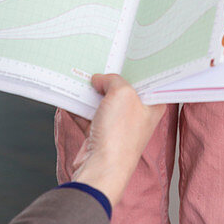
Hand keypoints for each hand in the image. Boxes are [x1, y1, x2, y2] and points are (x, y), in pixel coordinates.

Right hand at [69, 73, 164, 206]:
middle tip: (100, 61)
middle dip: (109, 78)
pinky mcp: (101, 136)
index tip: (125, 53)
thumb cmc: (119, 134)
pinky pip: (89, 115)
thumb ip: (112, 79)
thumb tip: (99, 80)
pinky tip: (71, 96)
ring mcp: (118, 127)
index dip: (136, 66)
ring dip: (92, 92)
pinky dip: (79, 107)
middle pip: (123, 89)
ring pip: (104, 102)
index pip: (147, 80)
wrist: (100, 170)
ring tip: (81, 76)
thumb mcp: (122, 93)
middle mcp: (137, 116)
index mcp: (152, 105)